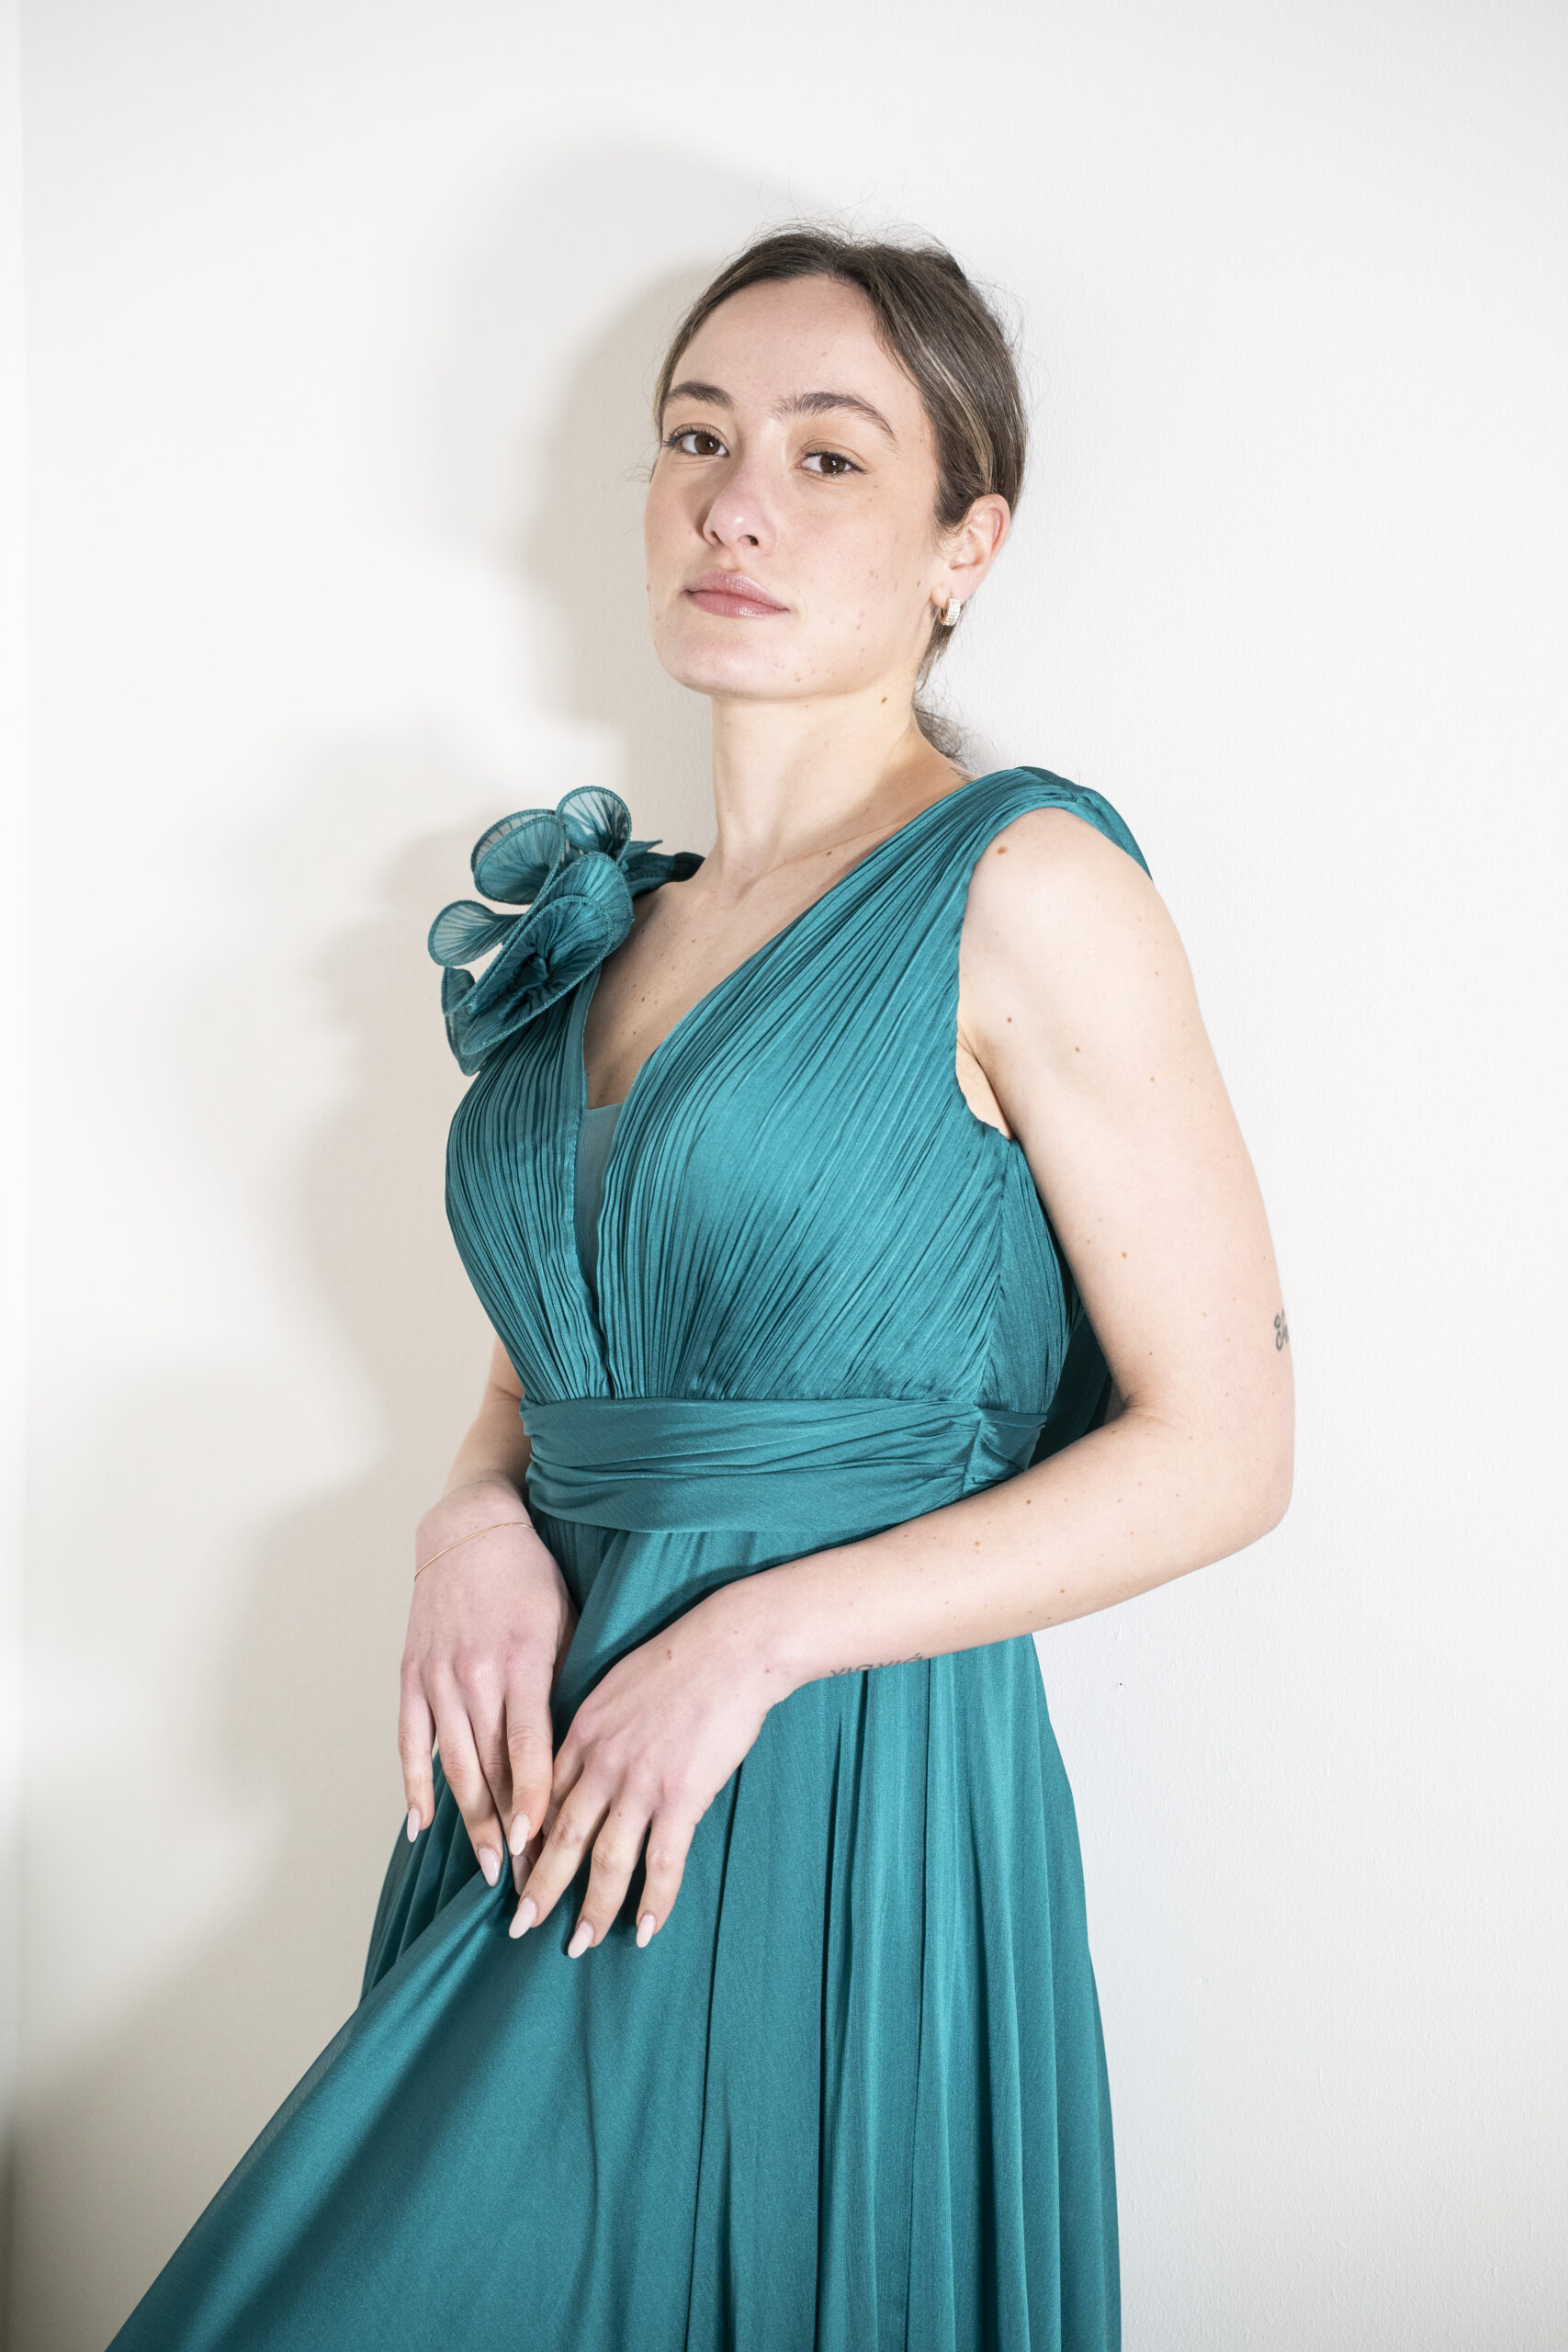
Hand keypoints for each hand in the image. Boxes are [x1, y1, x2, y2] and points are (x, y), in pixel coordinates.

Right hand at [399, 1487, 578, 1890]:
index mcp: (521, 1661)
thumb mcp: (563, 1619)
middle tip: (523, 1884)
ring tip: (486, 1869)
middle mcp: (475, 1675)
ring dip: (469, 1822)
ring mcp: (438, 1678)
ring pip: (453, 1766)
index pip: (528, 1747)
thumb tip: (582, 1745)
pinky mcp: (412, 1676)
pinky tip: (421, 1827)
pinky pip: (410, 1743)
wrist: (469, 1527)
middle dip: (508, 1831)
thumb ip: (566, 1681)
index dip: (531, 1799)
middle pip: (491, 1769)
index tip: (538, 1844)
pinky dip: (413, 1787)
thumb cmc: (528, 1574)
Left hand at [511, 1584, 778, 1953]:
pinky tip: (644, 1932)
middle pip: (560, 1838)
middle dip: (539, 1888)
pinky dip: (654, 1901)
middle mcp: (601, 1762)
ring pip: (606, 1860)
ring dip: (592, 1908)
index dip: (527, 1842)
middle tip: (520, 1926)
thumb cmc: (682, 1657)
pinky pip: (662, 1863)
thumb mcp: (619, 1684)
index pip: (543, 1798)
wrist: (732, 1645)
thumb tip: (590, 1755)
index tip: (514, 1872)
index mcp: (582, 1732)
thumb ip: (599, 1725)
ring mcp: (640, 1782)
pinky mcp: (681, 1796)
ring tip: (579, 1944)